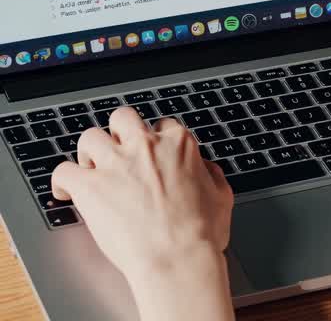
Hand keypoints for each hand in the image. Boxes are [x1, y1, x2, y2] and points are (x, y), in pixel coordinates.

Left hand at [51, 107, 234, 320]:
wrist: (177, 258)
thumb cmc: (201, 233)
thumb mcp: (222, 196)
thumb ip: (212, 174)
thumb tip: (206, 168)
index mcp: (178, 144)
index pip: (162, 126)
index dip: (155, 141)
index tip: (151, 155)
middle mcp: (145, 146)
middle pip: (123, 118)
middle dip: (118, 132)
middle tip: (118, 152)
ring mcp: (115, 164)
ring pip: (89, 137)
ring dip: (89, 152)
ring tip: (90, 169)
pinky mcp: (89, 186)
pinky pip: (63, 171)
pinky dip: (62, 181)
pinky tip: (66, 192)